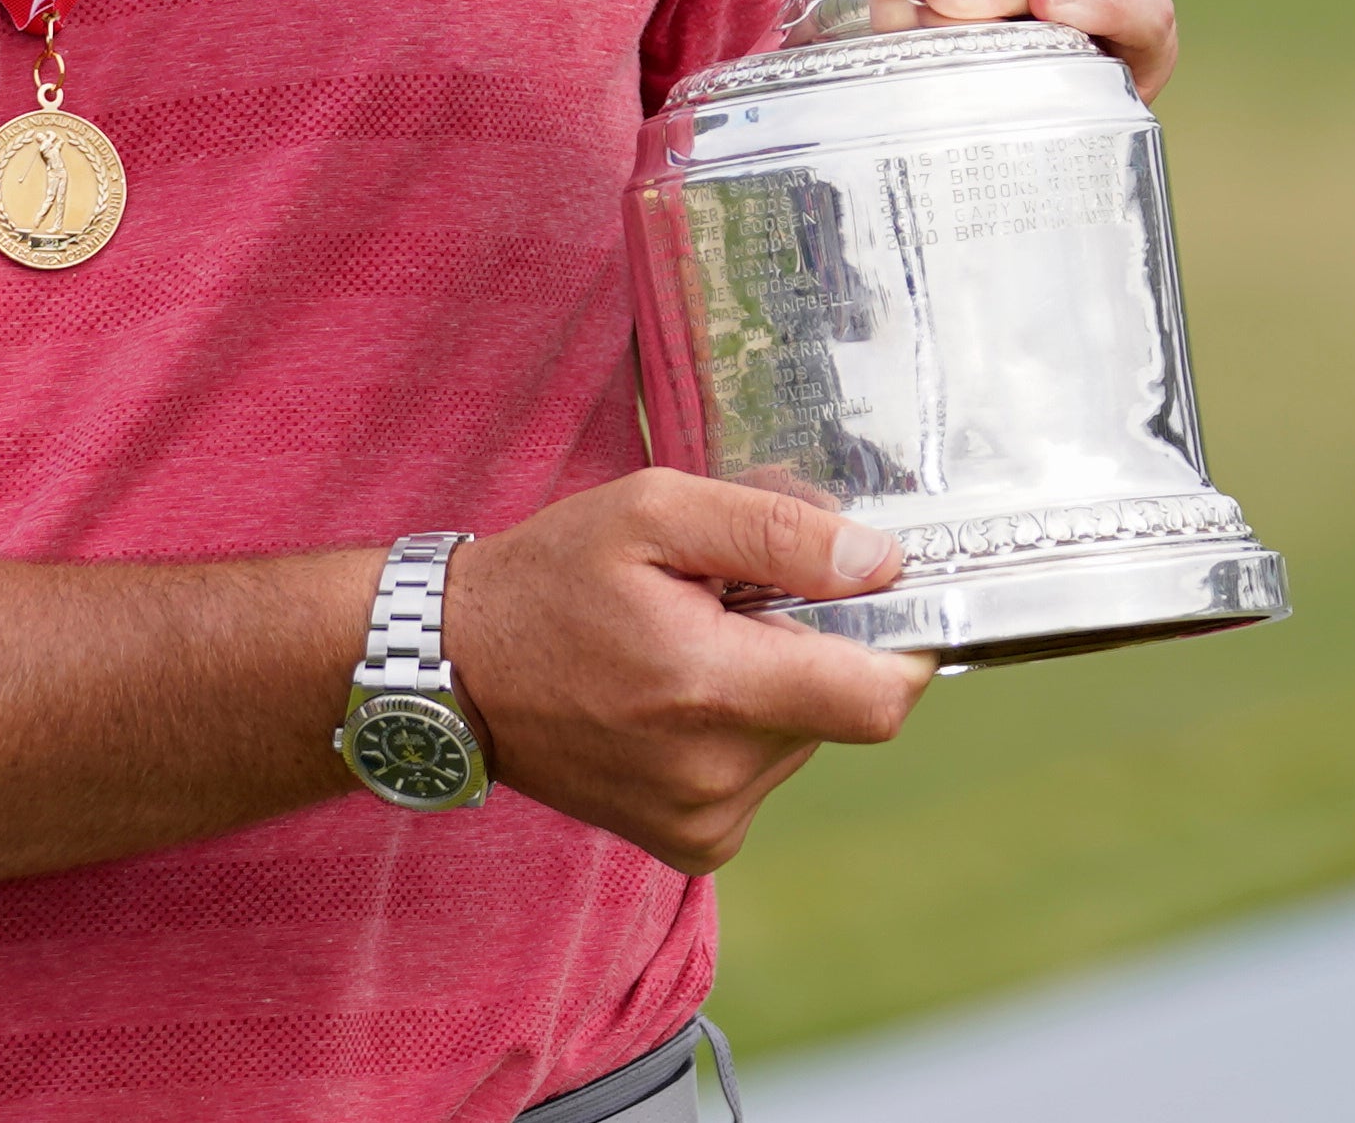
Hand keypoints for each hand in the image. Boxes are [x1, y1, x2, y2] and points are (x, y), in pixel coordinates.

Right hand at [440, 471, 933, 873]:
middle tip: (732, 601)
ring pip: (803, 741)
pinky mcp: (692, 843)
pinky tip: (675, 697)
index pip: (878, 697)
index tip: (869, 601)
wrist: (455, 672)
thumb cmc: (550, 578)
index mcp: (711, 689)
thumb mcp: (654, 512)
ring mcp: (703, 821)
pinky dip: (741, 730)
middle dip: (812, 646)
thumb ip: (777, 533)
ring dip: (773, 687)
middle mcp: (715, 776)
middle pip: (841, 709)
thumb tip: (879, 563)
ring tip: (690, 645)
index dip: (899, 643)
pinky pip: (762, 775)